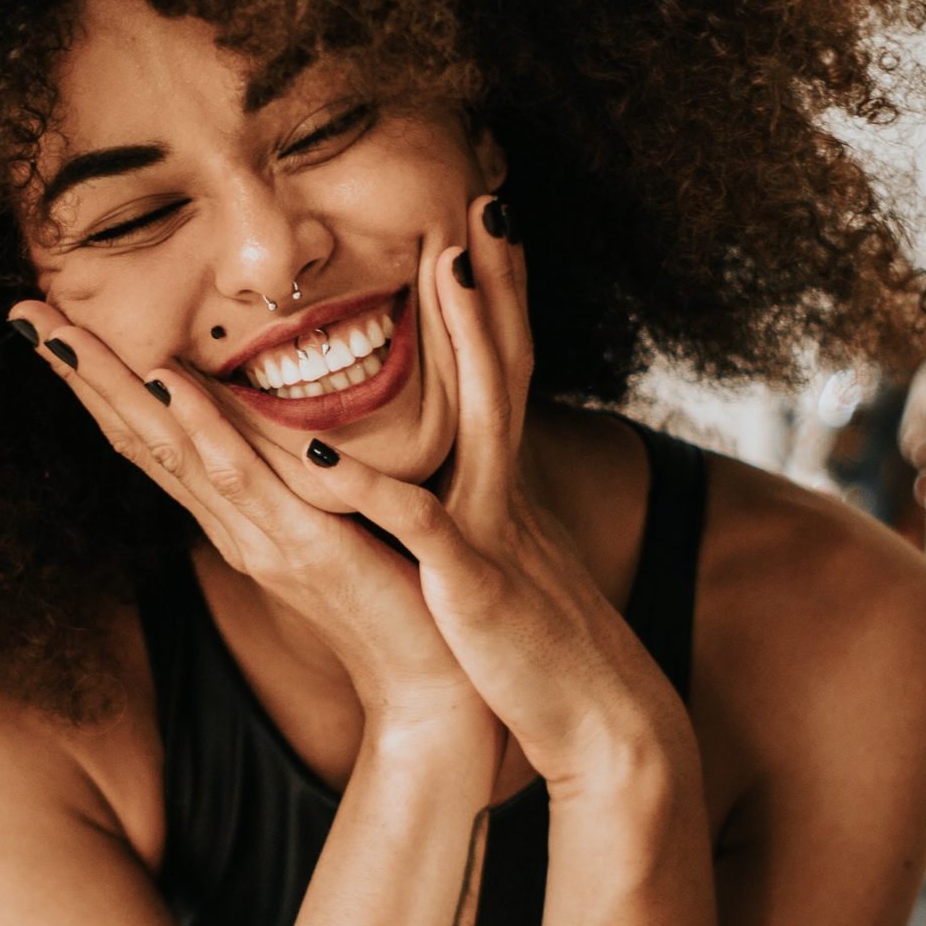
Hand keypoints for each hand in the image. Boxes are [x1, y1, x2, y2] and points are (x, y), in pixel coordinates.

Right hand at [7, 298, 503, 762]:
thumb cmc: (395, 601)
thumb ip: (300, 480)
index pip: (153, 438)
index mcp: (237, 516)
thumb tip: (277, 427)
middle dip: (80, 374)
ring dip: (114, 388)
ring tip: (62, 333)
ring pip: (171, 449)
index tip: (54, 325)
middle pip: (139, 437)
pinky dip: (203, 429)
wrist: (432, 686)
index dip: (101, 382)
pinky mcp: (305, 548)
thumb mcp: (336, 524)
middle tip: (22, 313)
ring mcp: (260, 536)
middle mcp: (233, 525)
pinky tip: (169, 385)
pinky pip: (245, 480)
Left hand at [275, 195, 694, 804]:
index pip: (504, 371)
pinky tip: (324, 448)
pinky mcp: (471, 582)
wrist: (601, 729)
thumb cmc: (538, 655)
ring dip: (468, 338)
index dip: (498, 298)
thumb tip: (457, 483)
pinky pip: (418, 522)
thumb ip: (480, 515)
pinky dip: (371, 486)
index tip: (485, 224)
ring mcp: (493, 528)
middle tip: (487, 197)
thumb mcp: (506, 566)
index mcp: (503, 485)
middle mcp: (505, 489)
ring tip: (446, 266)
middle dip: (496, 281)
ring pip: (480, 414)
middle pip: (507, 363)